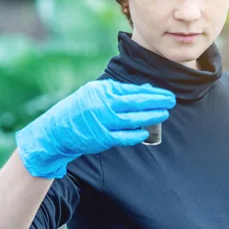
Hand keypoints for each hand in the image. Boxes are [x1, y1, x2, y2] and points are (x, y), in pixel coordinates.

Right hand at [16, 79, 175, 177]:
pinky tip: (146, 132)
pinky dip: (135, 135)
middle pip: (135, 103)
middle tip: (171, 101)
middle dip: (155, 102)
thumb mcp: (96, 92)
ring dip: (150, 117)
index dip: (152, 93)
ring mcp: (101, 123)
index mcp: (102, 91)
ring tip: (163, 114)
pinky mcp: (100, 139)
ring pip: (132, 120)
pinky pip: (122, 137)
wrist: (57, 129)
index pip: (132, 91)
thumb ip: (120, 91)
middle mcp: (102, 105)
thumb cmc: (80, 108)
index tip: (166, 94)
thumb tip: (147, 90)